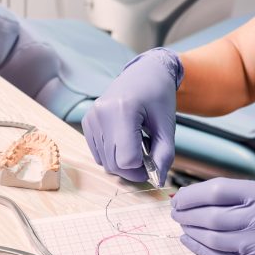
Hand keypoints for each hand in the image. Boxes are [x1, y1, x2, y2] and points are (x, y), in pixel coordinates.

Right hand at [82, 48, 183, 185]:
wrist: (144, 73)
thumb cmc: (158, 96)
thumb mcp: (167, 126)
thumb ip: (164, 155)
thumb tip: (157, 181)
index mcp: (123, 110)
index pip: (126, 160)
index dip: (142, 169)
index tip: (153, 163)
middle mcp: (101, 114)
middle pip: (114, 164)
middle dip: (133, 168)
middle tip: (149, 156)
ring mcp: (91, 118)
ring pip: (105, 162)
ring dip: (123, 161)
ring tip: (138, 143)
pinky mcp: (87, 122)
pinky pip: (98, 154)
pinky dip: (113, 154)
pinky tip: (125, 140)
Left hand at [170, 178, 254, 254]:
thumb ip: (242, 195)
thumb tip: (197, 197)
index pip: (219, 190)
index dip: (192, 195)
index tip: (179, 198)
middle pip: (213, 216)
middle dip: (187, 214)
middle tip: (175, 213)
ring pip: (214, 238)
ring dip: (192, 232)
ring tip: (183, 227)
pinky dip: (201, 250)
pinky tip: (191, 243)